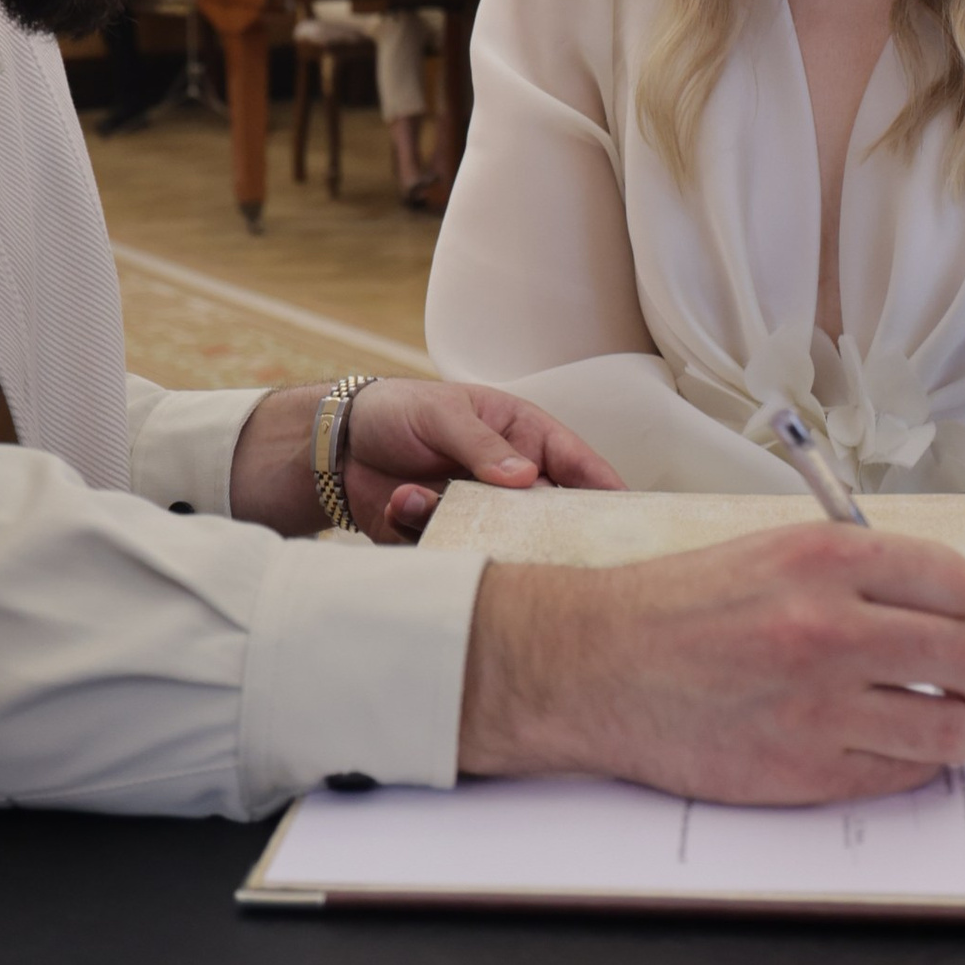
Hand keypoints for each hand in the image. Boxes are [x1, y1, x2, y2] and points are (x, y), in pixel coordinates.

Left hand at [230, 379, 622, 544]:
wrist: (336, 446)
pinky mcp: (446, 542)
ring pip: (499, 541)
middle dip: (536, 530)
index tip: (628, 525)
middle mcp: (511, 483)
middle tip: (523, 538)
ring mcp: (480, 515)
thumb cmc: (399, 411)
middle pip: (548, 519)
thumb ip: (483, 447)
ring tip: (415, 494)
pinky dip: (424, 532)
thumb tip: (527, 480)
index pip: (579, 467)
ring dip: (460, 524)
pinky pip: (452, 554)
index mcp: (525, 439)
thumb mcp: (443, 414)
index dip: (606, 494)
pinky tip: (396, 502)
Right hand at [457, 525, 964, 802]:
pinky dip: (910, 767)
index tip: (949, 621)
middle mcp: (831, 628)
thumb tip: (931, 607)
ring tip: (942, 723)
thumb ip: (853, 574)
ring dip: (958, 728)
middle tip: (962, 680)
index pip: (957, 584)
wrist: (595, 665)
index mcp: (825, 559)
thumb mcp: (770, 553)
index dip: (959, 607)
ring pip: (951, 729)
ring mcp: (820, 706)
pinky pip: (902, 777)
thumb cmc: (676, 609)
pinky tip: (889, 749)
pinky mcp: (803, 771)